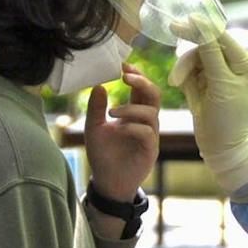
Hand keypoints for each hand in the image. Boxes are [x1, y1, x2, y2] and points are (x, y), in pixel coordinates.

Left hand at [85, 65, 159, 202]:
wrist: (107, 182)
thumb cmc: (102, 154)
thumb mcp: (93, 128)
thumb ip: (95, 108)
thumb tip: (99, 86)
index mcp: (134, 113)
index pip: (141, 88)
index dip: (136, 75)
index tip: (122, 65)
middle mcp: (145, 121)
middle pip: (154, 95)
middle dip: (142, 82)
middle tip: (125, 76)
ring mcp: (150, 135)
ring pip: (151, 113)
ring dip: (132, 108)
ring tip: (112, 112)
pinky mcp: (150, 150)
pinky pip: (148, 133)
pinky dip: (133, 127)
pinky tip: (119, 130)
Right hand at [168, 27, 247, 194]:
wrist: (220, 147)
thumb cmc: (228, 117)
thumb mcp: (220, 82)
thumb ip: (210, 52)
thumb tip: (201, 23)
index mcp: (244, 63)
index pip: (221, 37)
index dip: (201, 27)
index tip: (181, 22)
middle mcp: (231, 65)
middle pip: (204, 46)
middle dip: (189, 55)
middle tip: (172, 40)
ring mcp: (215, 74)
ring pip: (193, 58)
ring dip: (183, 68)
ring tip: (176, 83)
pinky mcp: (201, 83)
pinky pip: (187, 70)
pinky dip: (181, 75)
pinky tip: (178, 85)